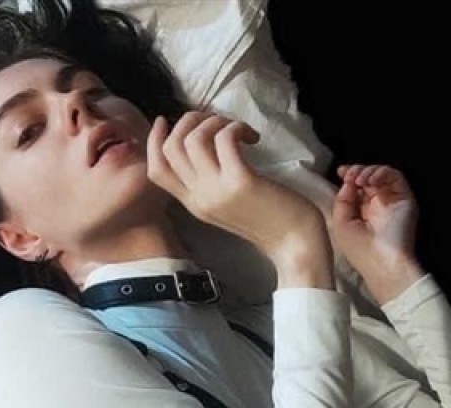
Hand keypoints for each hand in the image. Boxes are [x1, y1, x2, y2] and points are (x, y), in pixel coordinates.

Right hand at [147, 111, 327, 265]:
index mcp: (194, 204)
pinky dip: (236, 127)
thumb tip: (203, 144)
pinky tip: (253, 137)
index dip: (155, 140)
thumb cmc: (269, 221)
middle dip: (189, 121)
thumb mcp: (228, 204)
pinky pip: (225, 139)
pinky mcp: (240, 181)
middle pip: (172, 147)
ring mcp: (217, 191)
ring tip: (237, 130)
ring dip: (215, 122)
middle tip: (217, 121)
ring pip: (194, 139)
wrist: (295, 245)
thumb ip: (211, 182)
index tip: (165, 120)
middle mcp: (199, 198)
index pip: (156, 170)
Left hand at [329, 164, 423, 302]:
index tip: (341, 172)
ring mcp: (392, 201)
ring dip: (368, 171)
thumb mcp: (341, 224)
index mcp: (361, 213)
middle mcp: (377, 206)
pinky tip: (371, 181)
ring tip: (360, 179)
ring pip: (381, 175)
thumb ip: (341, 201)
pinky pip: (395, 177)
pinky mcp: (405, 198)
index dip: (349, 177)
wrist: (383, 262)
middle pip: (368, 178)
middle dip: (357, 171)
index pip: (356, 188)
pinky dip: (382, 173)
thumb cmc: (360, 250)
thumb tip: (348, 182)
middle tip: (350, 174)